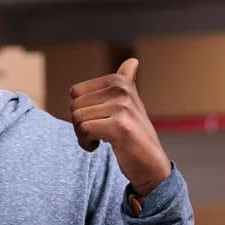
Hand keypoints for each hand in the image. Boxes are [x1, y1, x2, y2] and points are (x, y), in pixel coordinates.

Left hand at [70, 58, 171, 199]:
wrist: (150, 164)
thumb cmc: (133, 135)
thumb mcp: (130, 104)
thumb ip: (127, 82)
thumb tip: (132, 61)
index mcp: (119, 81)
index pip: (75, 93)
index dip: (80, 110)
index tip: (97, 120)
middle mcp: (122, 89)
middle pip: (74, 106)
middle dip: (79, 125)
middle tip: (97, 133)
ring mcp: (122, 107)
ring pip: (77, 119)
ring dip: (82, 136)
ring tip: (99, 140)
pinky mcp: (120, 126)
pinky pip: (84, 130)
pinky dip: (86, 143)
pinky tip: (99, 146)